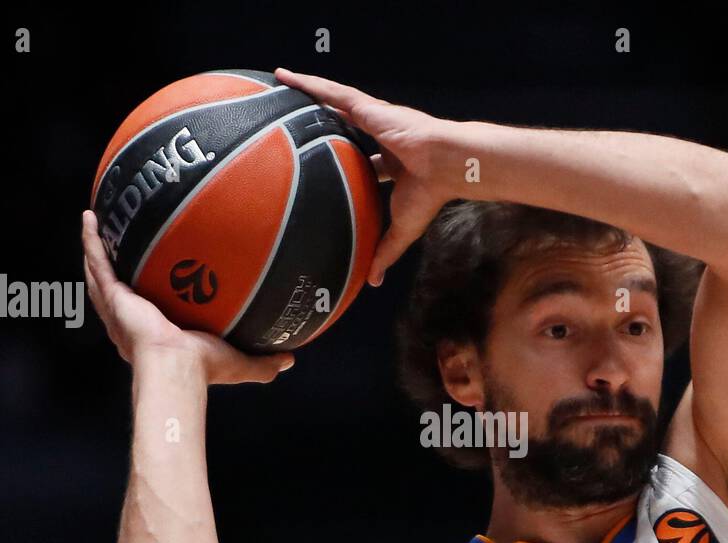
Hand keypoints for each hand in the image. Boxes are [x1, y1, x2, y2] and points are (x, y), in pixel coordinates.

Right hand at [81, 210, 293, 384]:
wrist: (177, 367)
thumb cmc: (203, 369)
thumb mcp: (239, 363)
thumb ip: (263, 361)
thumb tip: (290, 359)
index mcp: (156, 332)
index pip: (151, 307)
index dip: (149, 292)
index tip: (154, 274)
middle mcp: (133, 319)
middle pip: (120, 286)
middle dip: (117, 265)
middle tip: (119, 241)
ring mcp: (119, 306)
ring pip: (102, 272)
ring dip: (98, 248)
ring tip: (97, 222)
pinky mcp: (112, 296)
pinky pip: (98, 262)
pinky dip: (91, 240)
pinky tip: (90, 217)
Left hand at [274, 67, 458, 286]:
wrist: (446, 165)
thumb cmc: (428, 195)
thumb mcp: (401, 229)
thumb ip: (384, 252)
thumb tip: (372, 283)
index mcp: (391, 163)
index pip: (363, 159)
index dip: (346, 159)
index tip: (330, 161)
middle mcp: (381, 138)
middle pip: (343, 127)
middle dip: (324, 122)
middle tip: (299, 122)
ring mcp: (374, 120)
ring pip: (334, 103)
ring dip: (309, 93)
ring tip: (282, 83)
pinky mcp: (369, 107)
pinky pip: (333, 92)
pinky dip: (310, 83)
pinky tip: (286, 76)